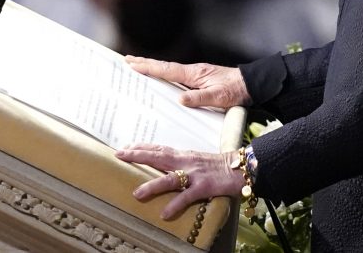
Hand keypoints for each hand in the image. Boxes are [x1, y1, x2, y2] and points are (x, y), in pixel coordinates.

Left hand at [115, 145, 243, 218]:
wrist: (242, 167)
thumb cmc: (219, 166)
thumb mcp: (197, 161)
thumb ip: (181, 163)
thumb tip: (166, 167)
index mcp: (184, 155)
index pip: (159, 149)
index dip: (141, 147)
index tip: (124, 148)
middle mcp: (186, 162)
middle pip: (158, 157)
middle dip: (138, 155)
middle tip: (120, 155)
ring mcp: (195, 174)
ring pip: (170, 179)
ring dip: (152, 186)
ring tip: (136, 194)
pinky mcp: (204, 186)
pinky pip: (187, 197)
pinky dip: (175, 205)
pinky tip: (165, 214)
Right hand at [125, 56, 250, 108]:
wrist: (251, 85)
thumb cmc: (236, 90)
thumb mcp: (218, 97)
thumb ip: (200, 98)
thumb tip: (180, 99)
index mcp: (194, 74)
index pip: (166, 70)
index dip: (148, 67)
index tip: (131, 63)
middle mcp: (193, 72)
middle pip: (164, 67)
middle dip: (145, 64)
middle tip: (126, 60)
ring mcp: (196, 75)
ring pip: (169, 71)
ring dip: (153, 68)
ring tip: (138, 66)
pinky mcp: (200, 80)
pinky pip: (176, 76)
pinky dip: (164, 75)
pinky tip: (161, 78)